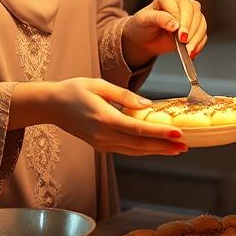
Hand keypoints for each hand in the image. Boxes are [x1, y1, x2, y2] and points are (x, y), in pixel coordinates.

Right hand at [49, 78, 187, 155]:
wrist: (50, 106)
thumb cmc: (73, 90)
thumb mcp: (99, 84)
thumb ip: (124, 95)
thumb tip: (146, 104)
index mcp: (104, 118)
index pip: (138, 129)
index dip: (160, 133)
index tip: (178, 133)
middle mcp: (103, 135)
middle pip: (140, 144)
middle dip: (165, 146)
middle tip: (185, 145)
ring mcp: (101, 143)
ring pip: (134, 151)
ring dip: (157, 151)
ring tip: (176, 148)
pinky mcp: (100, 145)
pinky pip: (126, 150)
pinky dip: (143, 150)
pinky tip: (155, 147)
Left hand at [121, 0, 208, 66]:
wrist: (145, 39)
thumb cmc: (142, 25)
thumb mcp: (145, 21)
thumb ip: (159, 19)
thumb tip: (175, 25)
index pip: (180, 5)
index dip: (181, 19)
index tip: (178, 33)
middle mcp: (182, 3)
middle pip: (194, 12)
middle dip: (190, 29)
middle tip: (184, 42)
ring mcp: (191, 15)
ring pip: (201, 23)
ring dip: (196, 38)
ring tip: (189, 51)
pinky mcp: (196, 27)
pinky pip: (203, 34)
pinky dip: (199, 44)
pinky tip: (193, 52)